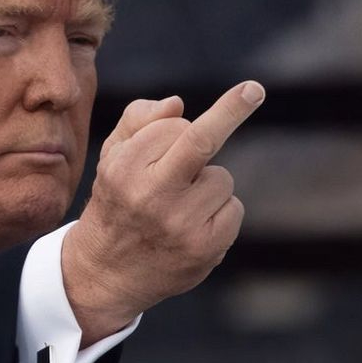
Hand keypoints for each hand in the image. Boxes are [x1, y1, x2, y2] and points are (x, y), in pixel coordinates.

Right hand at [62, 80, 264, 344]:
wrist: (106, 273)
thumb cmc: (117, 200)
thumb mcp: (113, 156)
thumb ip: (139, 120)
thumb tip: (178, 104)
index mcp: (124, 168)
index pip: (173, 127)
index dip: (180, 128)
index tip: (235, 94)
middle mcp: (150, 196)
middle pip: (201, 141)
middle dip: (232, 110)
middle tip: (254, 89)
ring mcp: (179, 225)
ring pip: (221, 178)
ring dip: (208, 184)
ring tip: (180, 205)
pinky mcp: (204, 249)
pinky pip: (233, 209)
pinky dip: (220, 211)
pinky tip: (193, 225)